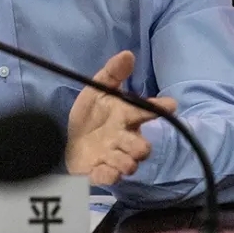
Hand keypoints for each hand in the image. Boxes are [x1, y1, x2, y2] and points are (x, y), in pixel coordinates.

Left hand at [66, 50, 177, 184]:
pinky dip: (108, 175)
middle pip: (143, 148)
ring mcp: (113, 158)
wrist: (64, 137)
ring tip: (112, 154)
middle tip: (130, 141)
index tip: (170, 104)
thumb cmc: (89, 115)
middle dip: (140, 146)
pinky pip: (109, 178)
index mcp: (126, 117)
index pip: (148, 112)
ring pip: (129, 164)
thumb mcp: (96, 90)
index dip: (160, 108)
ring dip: (124, 161)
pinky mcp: (99, 173)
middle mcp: (124, 139)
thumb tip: (128, 54)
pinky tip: (102, 169)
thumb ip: (112, 73)